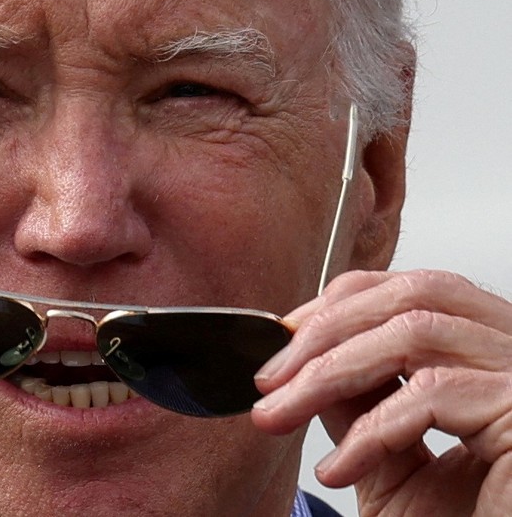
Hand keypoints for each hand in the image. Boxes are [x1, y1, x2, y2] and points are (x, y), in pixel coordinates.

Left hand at [252, 270, 511, 516]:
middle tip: (269, 379)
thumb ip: (358, 403)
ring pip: (415, 332)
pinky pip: (434, 393)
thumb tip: (304, 360)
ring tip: (281, 415)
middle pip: (415, 296)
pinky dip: (370, 430)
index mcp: (490, 356)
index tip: (284, 336)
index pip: (416, 290)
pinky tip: (338, 469)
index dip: (343, 303)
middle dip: (325, 331)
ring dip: (329, 372)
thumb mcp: (388, 457)